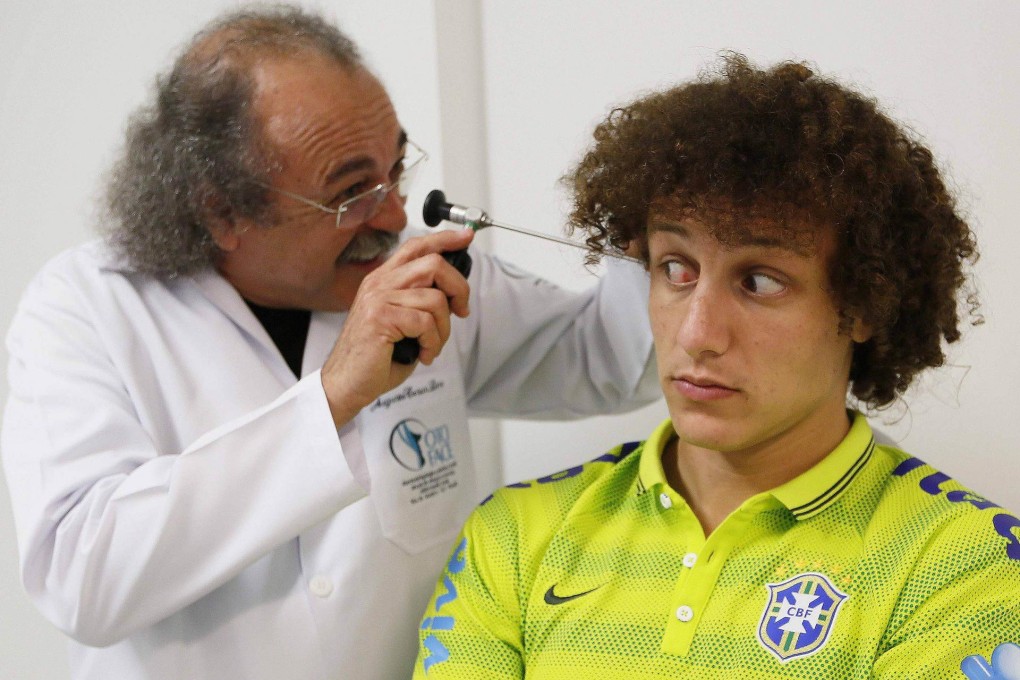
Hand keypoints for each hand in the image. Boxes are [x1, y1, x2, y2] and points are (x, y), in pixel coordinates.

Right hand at [320, 228, 473, 426]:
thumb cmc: (375, 357)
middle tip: (460, 311)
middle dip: (458, 288)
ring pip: (435, 298)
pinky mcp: (380, 318)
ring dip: (443, 328)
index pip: (417, 246)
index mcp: (383, 280)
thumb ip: (421, 301)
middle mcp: (379, 283)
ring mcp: (378, 299)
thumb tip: (454, 296)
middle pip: (433, 264)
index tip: (466, 237)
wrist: (346, 383)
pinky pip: (425, 322)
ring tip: (432, 345)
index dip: (445, 240)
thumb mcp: (401, 321)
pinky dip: (433, 342)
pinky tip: (423, 353)